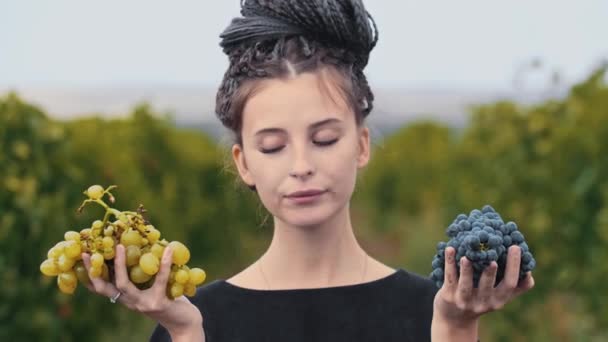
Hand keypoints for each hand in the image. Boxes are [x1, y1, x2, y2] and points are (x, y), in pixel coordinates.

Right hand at [82, 245, 203, 339]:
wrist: (184, 323)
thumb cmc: (169, 300)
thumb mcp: (152, 288)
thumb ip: (144, 274)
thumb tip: (141, 245)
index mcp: (127, 298)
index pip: (102, 289)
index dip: (91, 275)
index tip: (83, 257)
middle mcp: (131, 303)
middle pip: (105, 287)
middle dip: (95, 270)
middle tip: (90, 251)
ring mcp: (143, 304)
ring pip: (124, 285)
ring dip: (120, 264)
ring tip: (120, 246)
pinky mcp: (158, 303)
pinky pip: (160, 280)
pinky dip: (164, 263)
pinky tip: (168, 250)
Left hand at [433, 245, 534, 325]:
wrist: (455, 318)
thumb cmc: (481, 300)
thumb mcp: (499, 297)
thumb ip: (516, 287)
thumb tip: (530, 271)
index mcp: (498, 300)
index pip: (510, 284)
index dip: (514, 266)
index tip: (515, 247)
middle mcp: (482, 303)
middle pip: (488, 287)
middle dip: (491, 272)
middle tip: (492, 254)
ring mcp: (464, 301)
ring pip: (466, 285)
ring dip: (466, 270)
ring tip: (467, 257)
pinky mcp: (448, 296)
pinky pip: (449, 278)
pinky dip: (449, 263)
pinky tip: (450, 249)